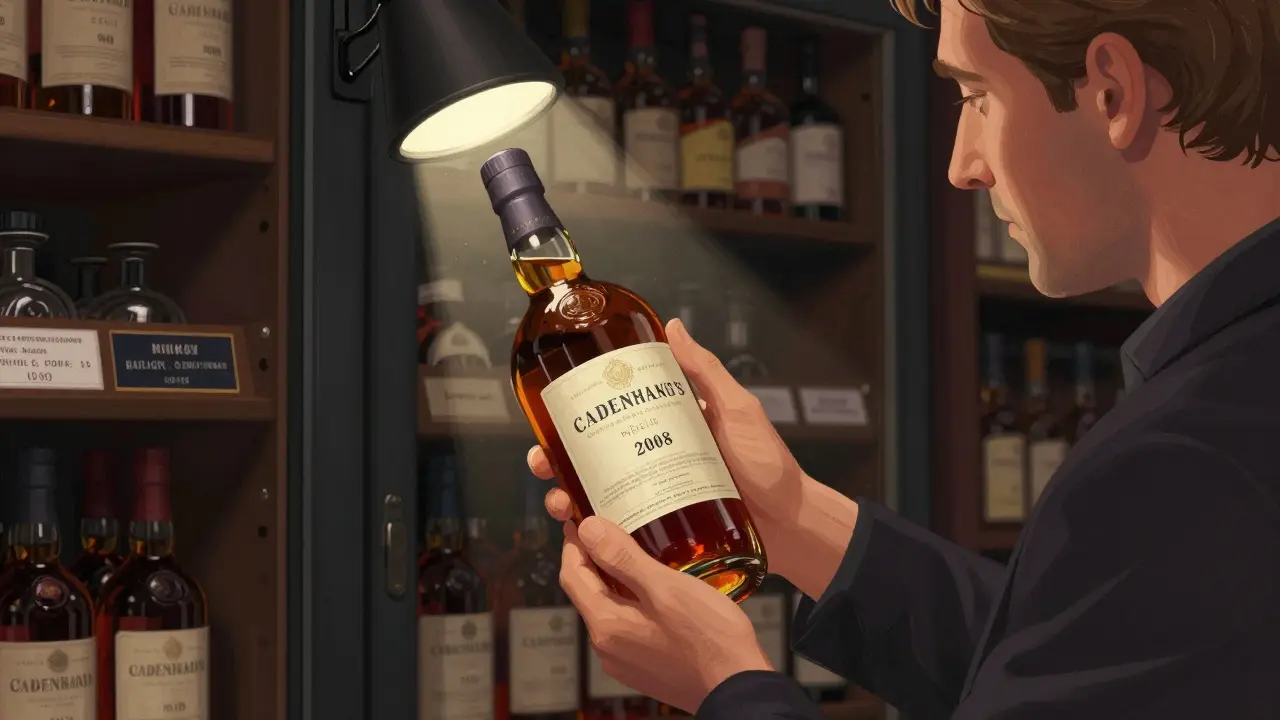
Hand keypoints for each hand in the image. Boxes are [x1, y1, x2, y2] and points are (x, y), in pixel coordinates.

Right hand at [529, 317, 807, 573]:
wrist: (793, 527)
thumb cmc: (771, 467)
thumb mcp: (738, 410)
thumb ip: (706, 371)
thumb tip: (673, 327)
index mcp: (668, 428)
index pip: (612, 415)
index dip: (576, 416)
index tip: (550, 414)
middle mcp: (655, 460)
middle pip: (592, 457)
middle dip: (557, 460)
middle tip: (542, 462)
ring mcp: (655, 497)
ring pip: (597, 495)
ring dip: (567, 497)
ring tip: (560, 502)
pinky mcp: (660, 531)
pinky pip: (619, 529)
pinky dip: (594, 530)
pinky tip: (580, 532)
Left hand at [563, 515, 771, 712]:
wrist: (738, 686)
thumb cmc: (709, 638)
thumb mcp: (665, 587)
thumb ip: (623, 558)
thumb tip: (588, 530)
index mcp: (606, 625)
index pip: (571, 576)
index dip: (573, 544)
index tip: (580, 521)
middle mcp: (608, 648)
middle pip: (588, 593)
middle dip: (593, 560)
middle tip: (608, 529)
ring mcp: (625, 662)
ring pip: (609, 610)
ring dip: (614, 581)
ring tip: (634, 553)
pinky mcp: (645, 668)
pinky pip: (627, 627)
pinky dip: (631, 602)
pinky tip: (653, 590)